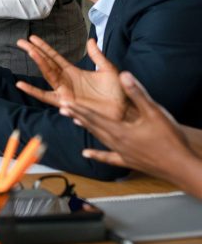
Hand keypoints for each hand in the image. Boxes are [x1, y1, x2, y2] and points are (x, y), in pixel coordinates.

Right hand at [15, 36, 125, 120]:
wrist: (123, 110)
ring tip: (29, 51)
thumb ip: (97, 56)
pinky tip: (21, 84)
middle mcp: (65, 80)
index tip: (32, 37)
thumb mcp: (108, 70)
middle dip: (34, 51)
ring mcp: (64, 91)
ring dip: (38, 62)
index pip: (54, 57)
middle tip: (20, 41)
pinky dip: (33, 91)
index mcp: (73, 72)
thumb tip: (91, 40)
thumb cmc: (118, 93)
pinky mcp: (65, 102)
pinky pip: (45, 96)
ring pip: (47, 74)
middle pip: (46, 63)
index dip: (44, 47)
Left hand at [63, 72, 198, 189]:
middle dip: (77, 116)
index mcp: (120, 130)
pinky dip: (97, 154)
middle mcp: (116, 143)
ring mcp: (121, 154)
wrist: (182, 167)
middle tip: (62, 108)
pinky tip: (86, 153)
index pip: (94, 116)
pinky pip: (108, 158)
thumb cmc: (169, 140)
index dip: (78, 108)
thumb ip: (137, 93)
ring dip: (86, 128)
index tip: (64, 102)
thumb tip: (124, 75)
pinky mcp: (128, 162)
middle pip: (92, 126)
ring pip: (98, 139)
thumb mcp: (154, 112)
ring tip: (74, 121)